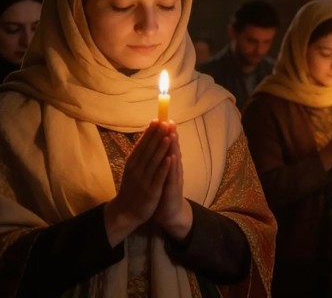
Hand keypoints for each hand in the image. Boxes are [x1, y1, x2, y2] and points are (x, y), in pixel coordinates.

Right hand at [104, 122, 171, 245]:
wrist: (125, 212)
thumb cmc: (132, 187)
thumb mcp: (132, 169)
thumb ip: (140, 154)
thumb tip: (146, 136)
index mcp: (132, 163)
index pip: (142, 144)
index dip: (150, 132)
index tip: (157, 119)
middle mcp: (137, 169)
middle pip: (148, 149)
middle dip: (157, 135)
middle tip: (165, 122)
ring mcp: (144, 180)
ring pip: (154, 161)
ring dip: (161, 148)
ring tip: (168, 135)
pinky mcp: (151, 190)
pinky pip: (158, 177)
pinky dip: (164, 167)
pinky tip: (170, 158)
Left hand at [153, 123, 192, 240]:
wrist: (170, 212)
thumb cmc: (164, 192)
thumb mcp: (161, 174)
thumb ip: (161, 161)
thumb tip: (157, 147)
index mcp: (169, 166)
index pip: (168, 147)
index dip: (167, 134)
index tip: (165, 120)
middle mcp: (174, 170)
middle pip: (173, 150)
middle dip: (171, 136)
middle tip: (170, 121)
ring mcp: (174, 179)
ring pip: (174, 160)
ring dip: (173, 147)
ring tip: (171, 134)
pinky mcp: (172, 189)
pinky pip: (172, 176)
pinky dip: (172, 166)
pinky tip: (172, 157)